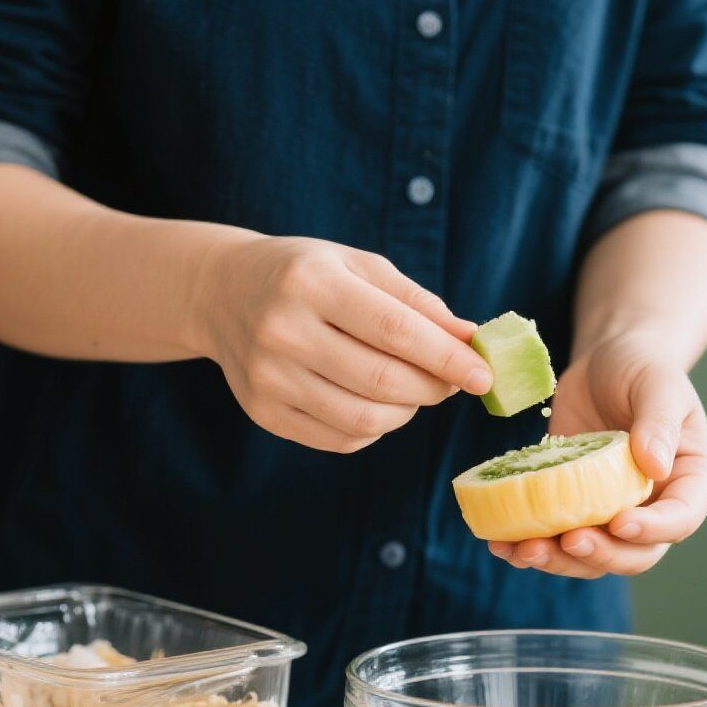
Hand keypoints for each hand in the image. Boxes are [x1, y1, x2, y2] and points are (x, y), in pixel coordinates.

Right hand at [194, 236, 490, 451]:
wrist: (223, 292)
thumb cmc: (309, 275)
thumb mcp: (360, 267)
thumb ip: (417, 303)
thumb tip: (472, 340)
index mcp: (311, 283)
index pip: (395, 331)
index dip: (447, 358)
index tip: (484, 375)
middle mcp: (283, 331)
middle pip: (383, 381)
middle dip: (433, 388)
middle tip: (453, 381)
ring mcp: (267, 377)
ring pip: (364, 419)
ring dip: (407, 412)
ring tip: (413, 390)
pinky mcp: (263, 412)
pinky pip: (341, 439)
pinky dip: (375, 428)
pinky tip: (377, 403)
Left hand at [489, 333, 706, 577]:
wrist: (605, 363)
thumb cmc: (641, 368)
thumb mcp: (657, 384)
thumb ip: (659, 423)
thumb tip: (656, 468)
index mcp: (690, 481)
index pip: (680, 519)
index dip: (652, 530)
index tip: (618, 523)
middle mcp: (656, 509)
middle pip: (636, 554)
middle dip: (601, 555)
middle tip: (568, 541)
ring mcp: (614, 515)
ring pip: (594, 559)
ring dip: (559, 561)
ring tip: (524, 550)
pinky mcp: (576, 512)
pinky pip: (557, 542)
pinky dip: (530, 547)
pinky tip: (502, 543)